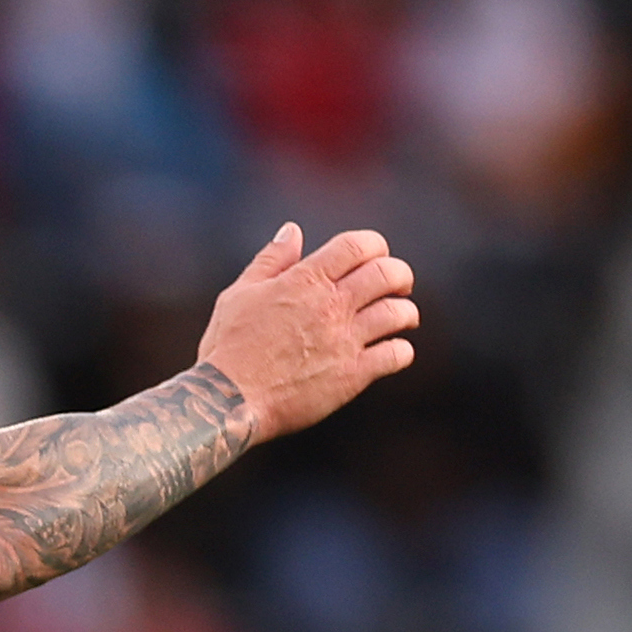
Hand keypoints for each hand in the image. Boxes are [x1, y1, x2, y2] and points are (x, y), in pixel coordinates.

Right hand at [198, 224, 418, 445]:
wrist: (226, 401)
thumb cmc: (227, 348)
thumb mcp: (239, 295)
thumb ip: (271, 260)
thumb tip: (292, 230)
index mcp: (305, 280)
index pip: (359, 245)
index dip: (375, 246)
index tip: (376, 257)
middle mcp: (330, 306)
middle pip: (388, 273)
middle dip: (400, 276)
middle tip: (399, 286)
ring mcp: (344, 341)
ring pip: (398, 313)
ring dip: (405, 313)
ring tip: (403, 319)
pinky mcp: (351, 376)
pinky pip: (395, 355)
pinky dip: (401, 351)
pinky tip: (394, 353)